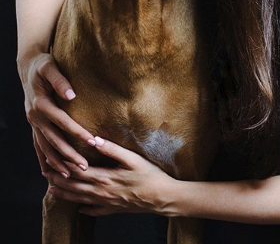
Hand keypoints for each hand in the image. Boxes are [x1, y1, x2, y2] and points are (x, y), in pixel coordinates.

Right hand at [19, 51, 94, 175]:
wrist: (28, 66)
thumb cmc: (43, 64)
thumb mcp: (50, 67)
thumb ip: (60, 80)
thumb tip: (71, 95)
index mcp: (41, 103)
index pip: (63, 121)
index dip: (77, 132)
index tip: (92, 142)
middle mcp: (35, 116)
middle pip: (54, 140)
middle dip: (69, 155)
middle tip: (85, 167)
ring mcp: (33, 122)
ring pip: (45, 147)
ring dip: (57, 162)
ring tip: (70, 175)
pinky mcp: (33, 124)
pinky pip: (38, 145)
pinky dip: (43, 159)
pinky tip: (48, 172)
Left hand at [46, 137, 175, 216]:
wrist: (162, 198)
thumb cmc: (150, 175)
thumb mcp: (133, 158)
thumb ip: (112, 149)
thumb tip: (94, 140)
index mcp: (105, 177)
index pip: (77, 171)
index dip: (63, 165)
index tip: (51, 159)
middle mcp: (102, 191)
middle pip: (74, 186)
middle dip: (58, 180)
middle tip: (45, 174)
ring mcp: (107, 203)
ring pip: (80, 199)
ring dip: (65, 194)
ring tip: (52, 191)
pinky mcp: (114, 209)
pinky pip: (95, 211)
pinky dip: (84, 210)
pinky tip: (79, 209)